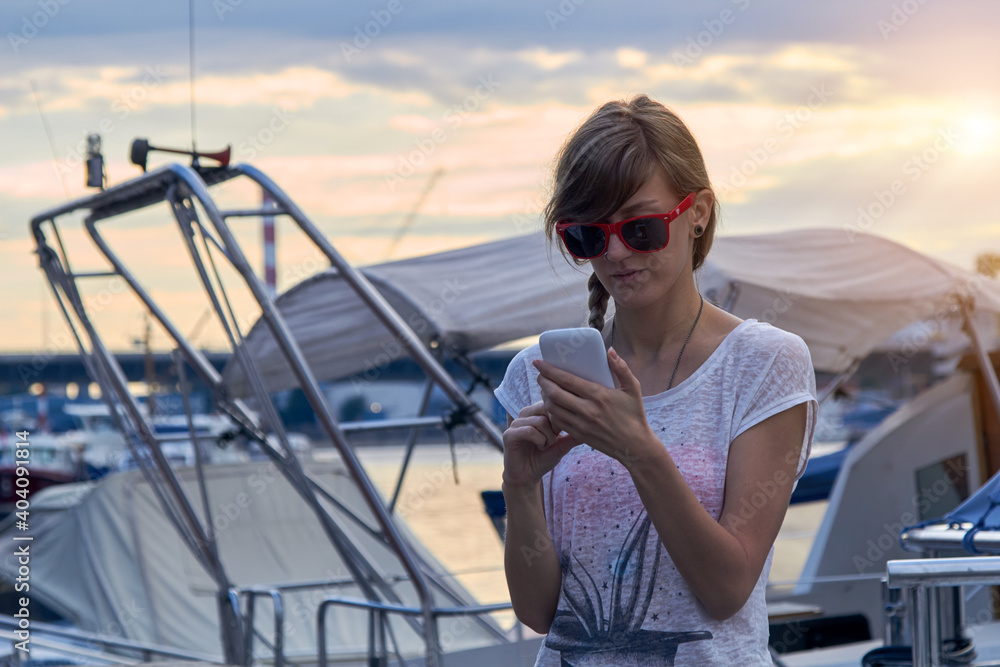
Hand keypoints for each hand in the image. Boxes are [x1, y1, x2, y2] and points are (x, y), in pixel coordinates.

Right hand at [502, 401, 580, 488]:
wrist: (528, 477)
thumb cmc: (543, 459)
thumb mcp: (562, 446)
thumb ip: (573, 435)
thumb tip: (593, 426)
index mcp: (537, 412)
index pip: (553, 402)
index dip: (562, 418)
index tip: (562, 433)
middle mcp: (525, 413)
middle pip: (547, 408)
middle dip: (556, 427)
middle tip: (555, 439)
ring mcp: (516, 423)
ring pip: (539, 421)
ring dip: (548, 437)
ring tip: (546, 446)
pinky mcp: (509, 435)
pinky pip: (528, 430)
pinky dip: (539, 440)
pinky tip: (540, 447)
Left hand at [533, 348, 656, 468]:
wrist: (635, 446)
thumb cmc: (634, 415)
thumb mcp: (633, 388)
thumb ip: (621, 368)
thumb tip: (609, 351)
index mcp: (599, 395)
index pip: (567, 380)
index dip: (549, 370)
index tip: (539, 362)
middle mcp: (587, 410)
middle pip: (554, 394)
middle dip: (543, 382)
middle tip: (540, 374)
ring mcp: (581, 424)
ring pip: (553, 408)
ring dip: (544, 397)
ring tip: (544, 388)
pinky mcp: (579, 435)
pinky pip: (557, 422)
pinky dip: (551, 412)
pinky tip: (552, 405)